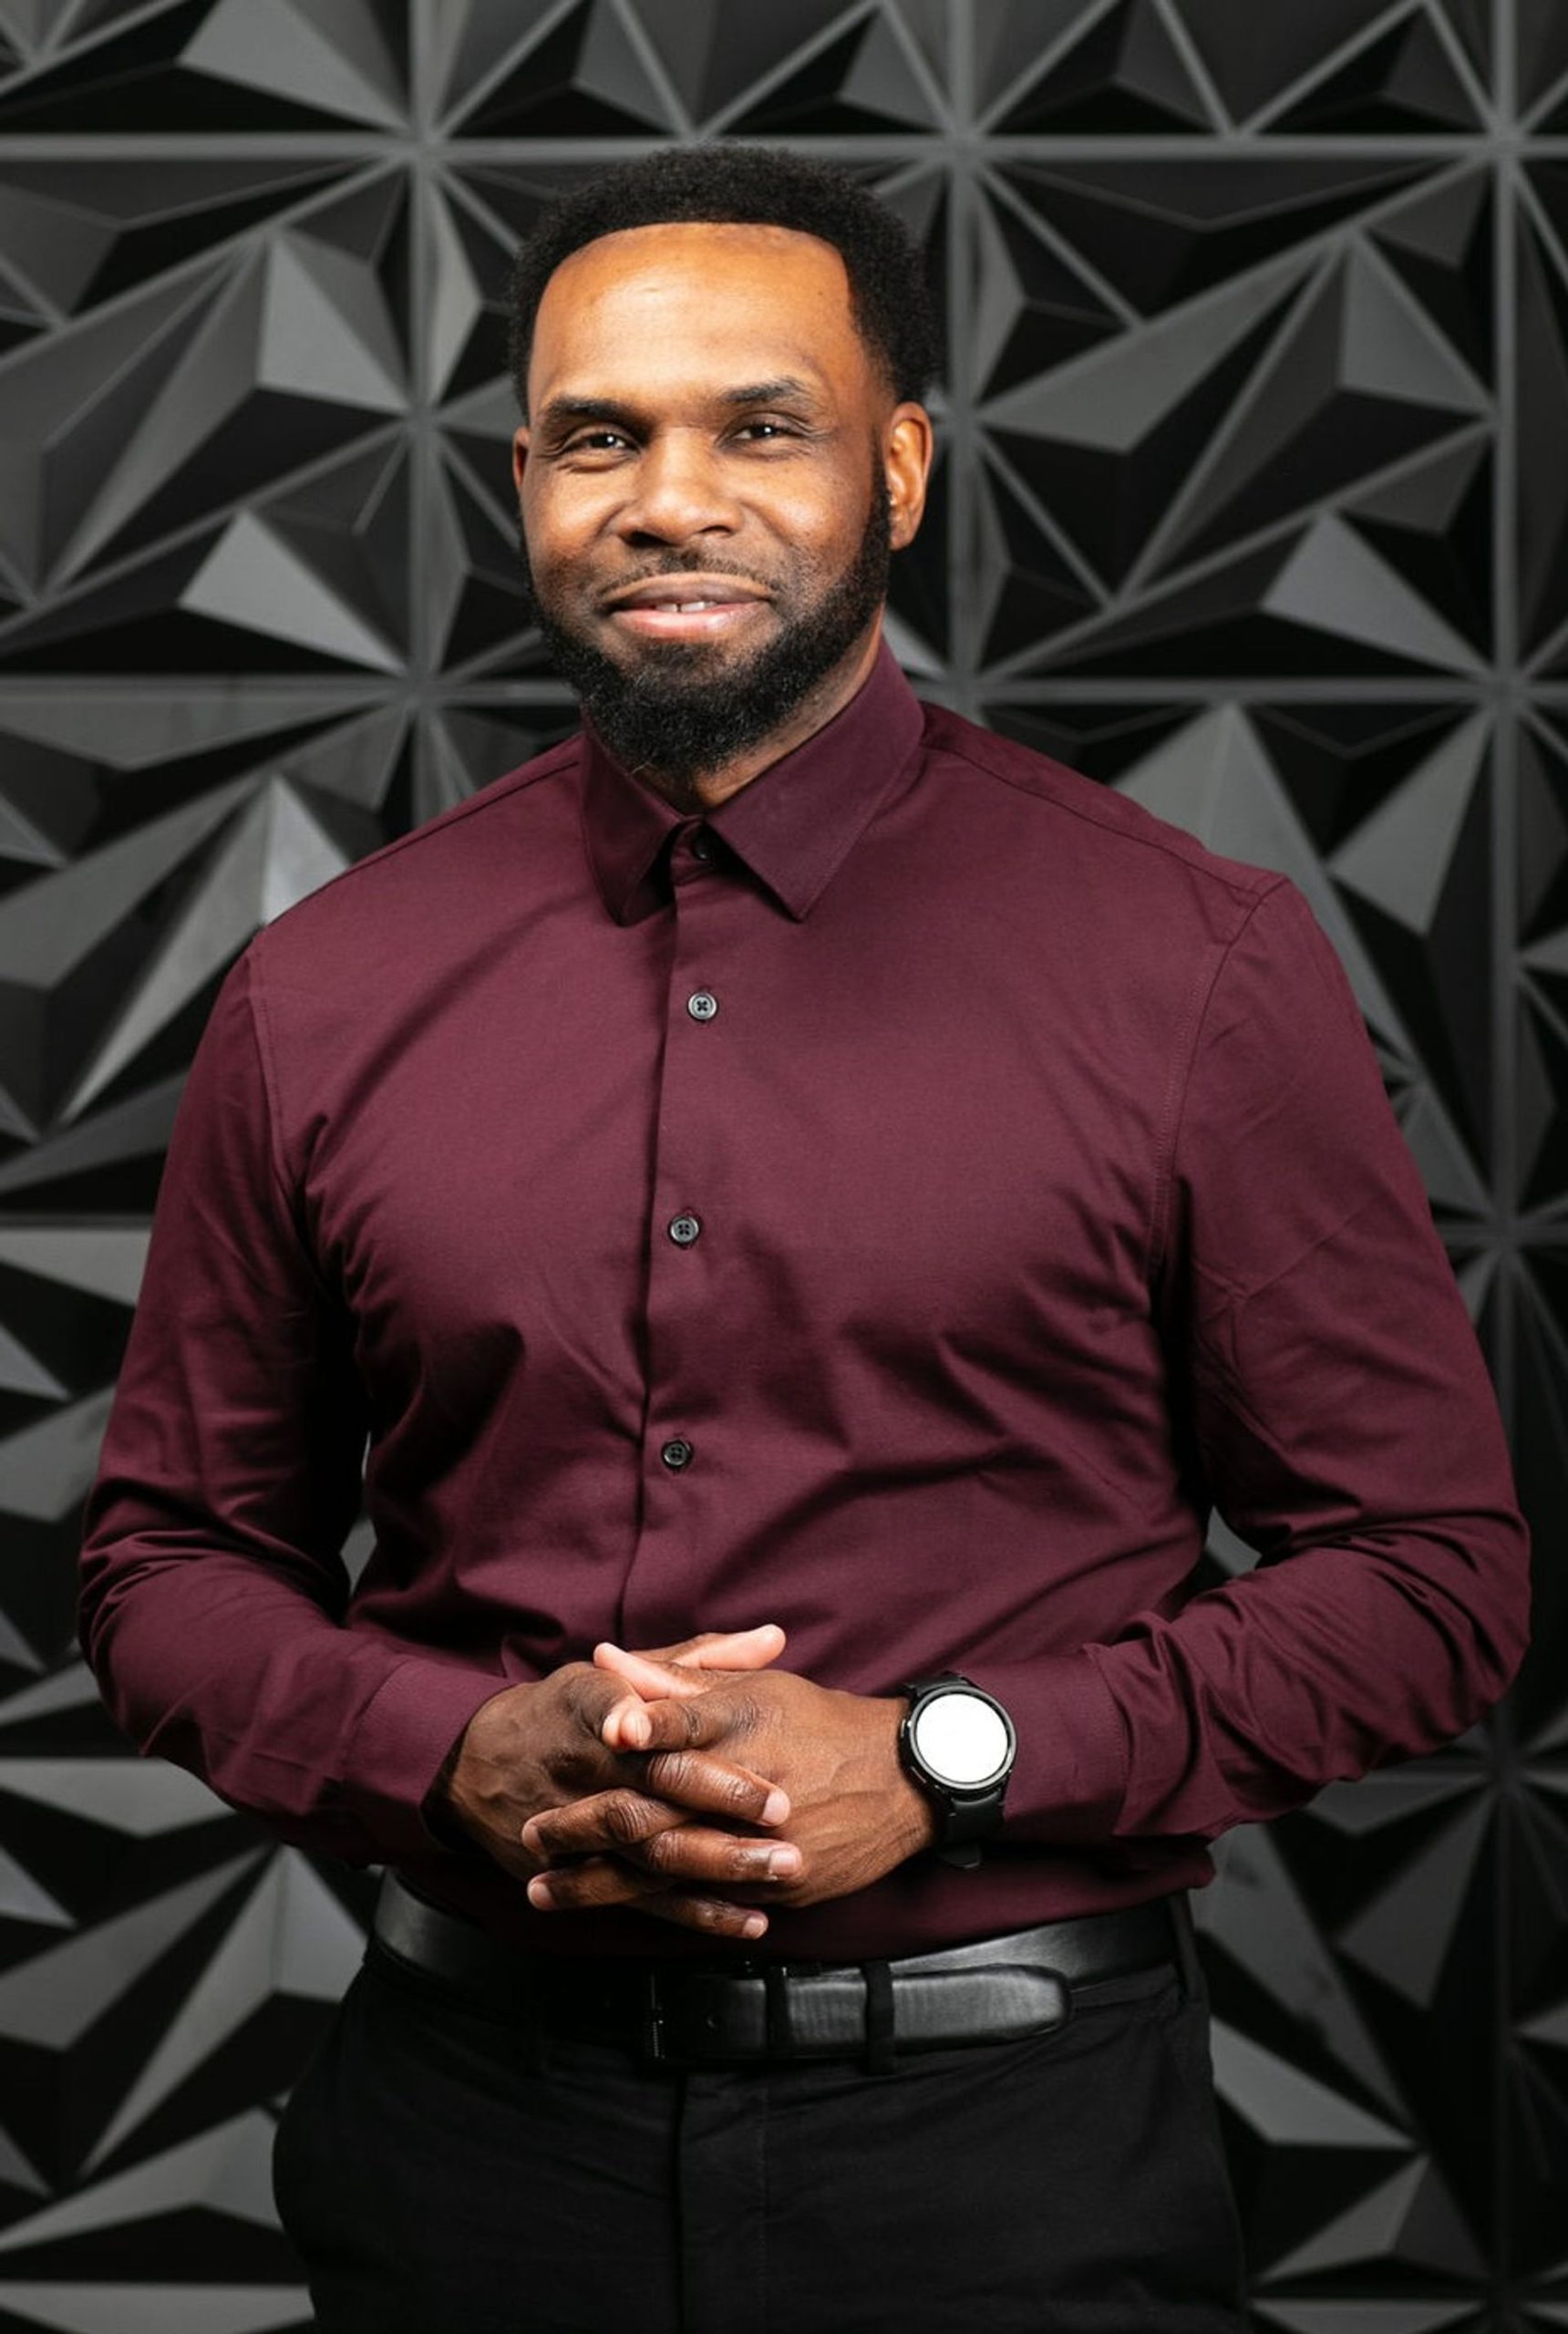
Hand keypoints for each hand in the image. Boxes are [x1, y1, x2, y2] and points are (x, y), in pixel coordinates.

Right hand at [436, 1627, 794, 1933]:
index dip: (691, 1735)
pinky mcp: (584, 1872)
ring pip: (653, 1852)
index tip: (741, 1737)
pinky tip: (749, 1919)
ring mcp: (584, 1827)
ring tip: (781, 1869)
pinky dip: (697, 1914)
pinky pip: (643, 1900)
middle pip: (657, 1791)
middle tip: (784, 1810)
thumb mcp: (619, 1671)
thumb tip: (773, 1639)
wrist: (477, 1768)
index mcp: (599, 1710)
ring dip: (720, 1865)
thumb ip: (700, 1661)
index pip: (650, 1724)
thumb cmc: (564, 1711)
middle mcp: (589, 1770)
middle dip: (721, 1803)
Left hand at [520, 1647, 936, 1926]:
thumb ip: (673, 1680)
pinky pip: (709, 1903)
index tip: (592, 1739)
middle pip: (657, 1811)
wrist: (904, 1780)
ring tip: (544, 1890)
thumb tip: (604, 1659)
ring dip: (600, 1883)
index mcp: (741, 1729)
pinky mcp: (777, 1885)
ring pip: (668, 1871)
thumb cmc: (820, 1722)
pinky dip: (659, 1911)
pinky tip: (615, 1916)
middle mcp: (746, 1790)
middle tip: (532, 1834)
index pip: (680, 1729)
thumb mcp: (753, 1688)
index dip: (637, 1732)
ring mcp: (761, 1844)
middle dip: (586, 1827)